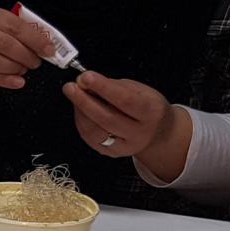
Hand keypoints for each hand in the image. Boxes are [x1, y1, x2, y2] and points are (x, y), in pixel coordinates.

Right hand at [0, 5, 58, 100]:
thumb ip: (14, 30)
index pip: (14, 24)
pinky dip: (4, 80)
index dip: (35, 38)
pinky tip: (16, 81)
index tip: (48, 49)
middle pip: (6, 43)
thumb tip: (44, 42)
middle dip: (26, 55)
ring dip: (15, 68)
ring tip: (23, 70)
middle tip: (36, 62)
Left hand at [63, 71, 186, 168]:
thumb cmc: (147, 106)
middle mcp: (140, 133)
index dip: (103, 87)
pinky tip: (79, 110)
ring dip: (80, 111)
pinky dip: (81, 122)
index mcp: (152, 112)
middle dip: (84, 101)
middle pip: (107, 118)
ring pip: (96, 132)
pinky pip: (91, 139)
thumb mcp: (140, 90)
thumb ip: (114, 86)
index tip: (86, 77)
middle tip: (71, 87)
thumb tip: (86, 82)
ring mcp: (126, 146)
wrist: (159, 132)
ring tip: (73, 95)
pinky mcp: (113, 153)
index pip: (125, 100)